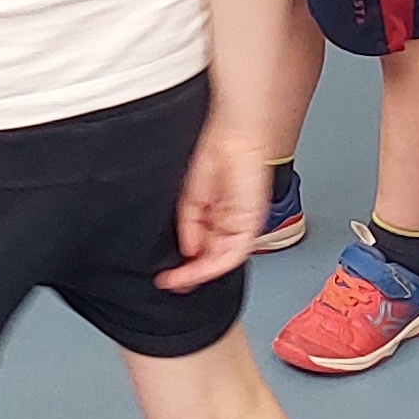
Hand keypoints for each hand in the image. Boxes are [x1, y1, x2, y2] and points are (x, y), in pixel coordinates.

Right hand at [159, 118, 263, 289]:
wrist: (234, 137)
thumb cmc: (215, 153)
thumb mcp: (191, 196)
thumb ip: (189, 225)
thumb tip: (188, 250)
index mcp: (215, 213)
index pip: (201, 247)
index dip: (185, 265)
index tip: (168, 277)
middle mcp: (229, 221)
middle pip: (211, 256)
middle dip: (192, 272)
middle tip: (173, 281)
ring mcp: (241, 223)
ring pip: (222, 259)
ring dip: (200, 271)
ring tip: (180, 278)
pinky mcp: (251, 223)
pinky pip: (233, 252)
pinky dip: (214, 263)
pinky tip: (196, 263)